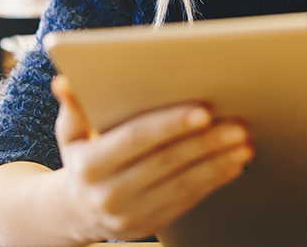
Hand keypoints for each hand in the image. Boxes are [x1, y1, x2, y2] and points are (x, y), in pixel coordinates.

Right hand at [49, 74, 252, 242]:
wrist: (78, 212)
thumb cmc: (82, 160)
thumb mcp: (70, 134)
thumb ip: (73, 107)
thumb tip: (64, 82)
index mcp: (89, 165)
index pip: (135, 139)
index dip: (170, 124)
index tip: (202, 111)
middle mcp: (109, 193)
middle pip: (166, 162)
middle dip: (205, 142)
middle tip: (236, 124)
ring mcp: (132, 214)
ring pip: (184, 184)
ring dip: (218, 162)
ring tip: (243, 142)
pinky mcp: (153, 225)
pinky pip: (190, 200)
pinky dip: (215, 180)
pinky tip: (234, 163)